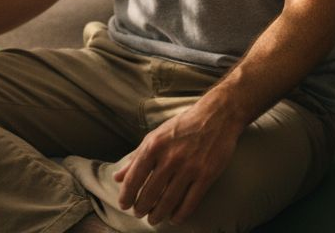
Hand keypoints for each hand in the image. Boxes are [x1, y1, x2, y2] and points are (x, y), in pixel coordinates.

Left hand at [113, 103, 244, 224]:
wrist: (217, 116)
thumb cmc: (183, 126)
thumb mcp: (155, 136)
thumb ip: (136, 157)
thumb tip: (117, 177)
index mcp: (154, 146)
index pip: (134, 178)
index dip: (126, 196)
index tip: (124, 205)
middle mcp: (170, 157)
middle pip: (150, 193)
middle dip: (141, 208)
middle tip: (139, 213)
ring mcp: (189, 167)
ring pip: (168, 201)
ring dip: (158, 214)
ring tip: (154, 218)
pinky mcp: (206, 174)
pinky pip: (190, 202)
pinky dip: (180, 214)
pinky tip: (175, 218)